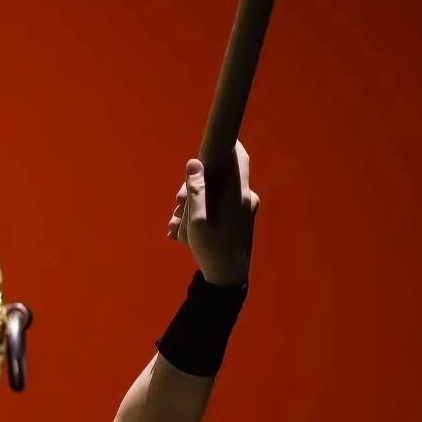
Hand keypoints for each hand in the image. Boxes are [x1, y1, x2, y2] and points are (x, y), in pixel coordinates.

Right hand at [167, 140, 258, 286]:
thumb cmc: (212, 250)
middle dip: (195, 186)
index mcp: (238, 194)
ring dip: (195, 203)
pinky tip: (183, 230)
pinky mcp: (242, 218)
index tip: (209, 144)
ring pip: (218, 193)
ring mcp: (245, 208)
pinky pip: (220, 207)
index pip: (238, 157)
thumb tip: (193, 163)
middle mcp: (246, 197)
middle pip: (220, 177)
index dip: (224, 146)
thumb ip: (196, 192)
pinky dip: (203, 212)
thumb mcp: (197, 223)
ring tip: (175, 224)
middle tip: (176, 203)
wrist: (229, 277)